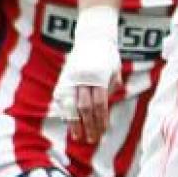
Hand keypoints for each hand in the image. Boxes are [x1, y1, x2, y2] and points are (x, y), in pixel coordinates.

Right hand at [53, 30, 120, 145]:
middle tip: (92, 139)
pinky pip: (62, 99)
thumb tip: (109, 107)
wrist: (92, 37)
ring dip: (74, 123)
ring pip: (70, 105)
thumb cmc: (108, 55)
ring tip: (77, 137)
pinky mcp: (63, 78)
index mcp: (99, 77)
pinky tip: (68, 122)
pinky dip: (64, 111)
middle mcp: (83, 79)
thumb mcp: (116, 70)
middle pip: (85, 108)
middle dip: (88, 125)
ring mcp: (71, 79)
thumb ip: (113, 88)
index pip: (100, 104)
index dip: (101, 120)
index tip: (102, 132)